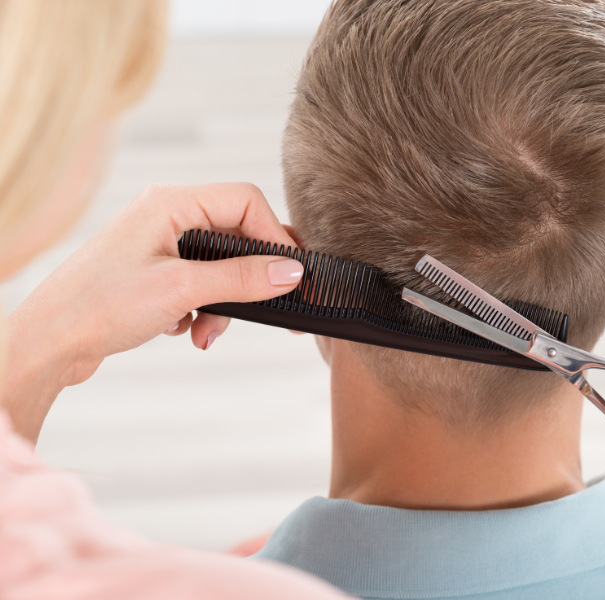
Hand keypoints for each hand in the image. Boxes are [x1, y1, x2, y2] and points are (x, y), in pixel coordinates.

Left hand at [2, 183, 303, 441]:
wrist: (48, 343)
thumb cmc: (98, 307)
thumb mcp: (181, 291)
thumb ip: (242, 278)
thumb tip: (291, 271)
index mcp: (170, 203)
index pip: (245, 202)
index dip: (274, 237)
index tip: (291, 274)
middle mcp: (166, 215)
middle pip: (236, 235)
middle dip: (247, 278)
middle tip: (268, 305)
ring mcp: (160, 243)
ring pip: (220, 265)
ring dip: (223, 302)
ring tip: (206, 332)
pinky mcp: (155, 271)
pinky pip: (200, 283)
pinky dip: (202, 309)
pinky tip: (183, 330)